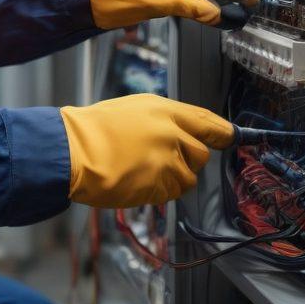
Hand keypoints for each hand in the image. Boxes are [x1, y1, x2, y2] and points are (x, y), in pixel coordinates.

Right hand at [60, 93, 234, 207]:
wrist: (73, 150)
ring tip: (144, 170)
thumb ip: (163, 120)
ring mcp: (166, 160)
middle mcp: (170, 132)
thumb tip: (184, 134)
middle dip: (187, 160)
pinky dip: (161, 192)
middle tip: (161, 159)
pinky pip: (172, 193)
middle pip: (201, 154)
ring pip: (188, 177)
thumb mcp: (132, 110)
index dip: (222, 131)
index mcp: (163, 110)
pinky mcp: (158, 184)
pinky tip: (139, 181)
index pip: (205, 120)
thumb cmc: (95, 129)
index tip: (231, 137)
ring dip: (173, 178)